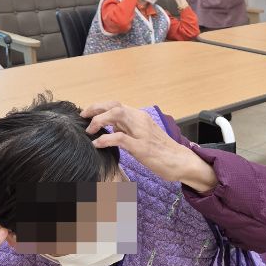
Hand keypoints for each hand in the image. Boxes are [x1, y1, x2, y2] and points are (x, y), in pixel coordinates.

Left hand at [81, 102, 217, 190]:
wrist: (182, 161)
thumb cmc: (163, 150)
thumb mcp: (144, 135)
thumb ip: (129, 129)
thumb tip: (112, 127)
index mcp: (140, 117)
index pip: (116, 104)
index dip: (98, 106)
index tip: (86, 114)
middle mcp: (141, 120)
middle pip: (114, 105)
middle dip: (95, 108)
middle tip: (83, 118)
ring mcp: (142, 133)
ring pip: (117, 115)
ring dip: (99, 120)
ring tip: (89, 130)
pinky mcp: (142, 147)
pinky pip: (120, 138)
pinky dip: (105, 139)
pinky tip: (97, 144)